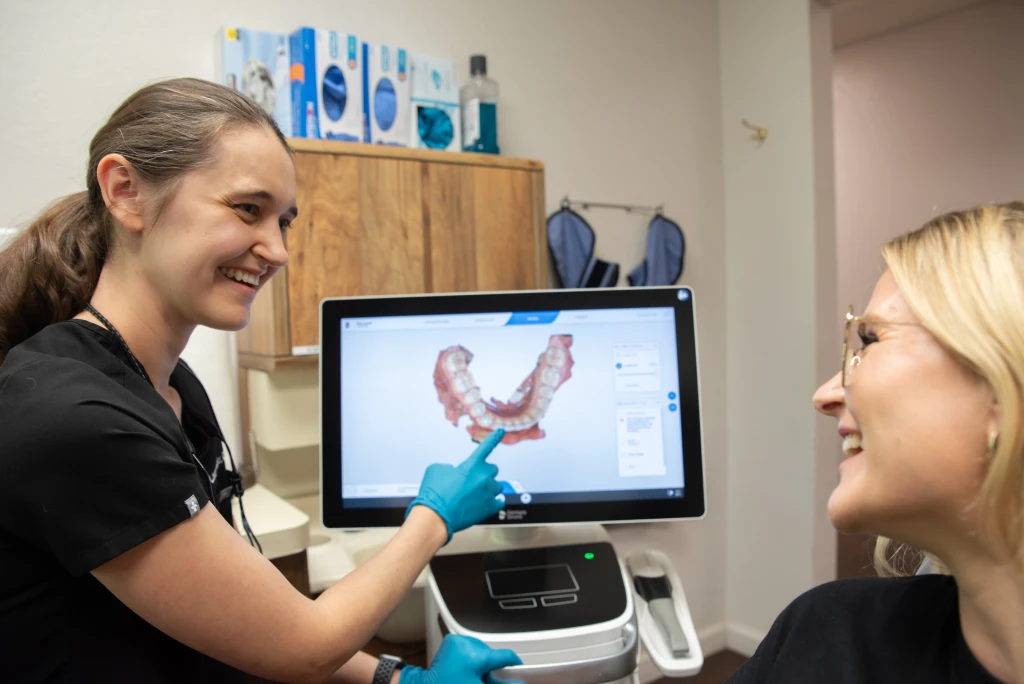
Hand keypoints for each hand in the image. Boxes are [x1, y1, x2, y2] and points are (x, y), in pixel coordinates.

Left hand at [398, 634, 522, 683]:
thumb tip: (520, 682)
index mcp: (478, 656)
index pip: (506, 656)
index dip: (514, 665)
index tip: (517, 671)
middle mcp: (470, 644)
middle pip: (492, 654)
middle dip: (492, 667)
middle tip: (486, 679)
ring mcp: (460, 640)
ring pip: (482, 650)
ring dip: (482, 662)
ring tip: (473, 674)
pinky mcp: (452, 641)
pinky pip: (470, 647)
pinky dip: (471, 657)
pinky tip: (465, 668)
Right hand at [406, 428, 505, 542]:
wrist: (434, 517)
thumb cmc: (434, 493)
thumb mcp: (436, 469)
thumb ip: (449, 467)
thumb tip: (453, 471)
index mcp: (471, 465)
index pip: (486, 446)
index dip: (494, 437)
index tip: (501, 431)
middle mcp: (483, 477)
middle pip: (493, 469)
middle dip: (484, 472)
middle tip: (472, 480)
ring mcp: (488, 493)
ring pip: (497, 486)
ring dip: (488, 488)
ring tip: (475, 495)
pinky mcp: (489, 508)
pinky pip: (499, 502)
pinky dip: (493, 502)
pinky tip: (485, 503)